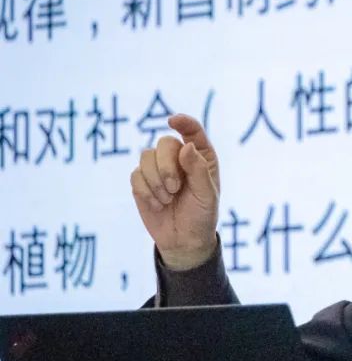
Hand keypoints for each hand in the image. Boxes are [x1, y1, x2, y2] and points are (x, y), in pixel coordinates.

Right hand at [130, 114, 220, 270]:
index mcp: (201, 157)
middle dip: (166, 166)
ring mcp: (158, 169)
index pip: (192, 131)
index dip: (184, 122)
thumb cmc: (202, 215)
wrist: (184, 240)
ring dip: (155, 180)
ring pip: (146, 157)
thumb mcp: (207, 195)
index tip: (173, 120)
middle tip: (174, 188)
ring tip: (168, 199)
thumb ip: (198, 170)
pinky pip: (135, 175)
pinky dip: (146, 191)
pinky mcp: (142, 182)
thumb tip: (186, 146)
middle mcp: (178, 158)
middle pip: (164, 143)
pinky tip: (158, 205)